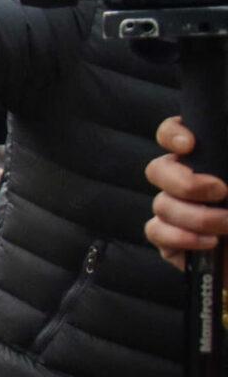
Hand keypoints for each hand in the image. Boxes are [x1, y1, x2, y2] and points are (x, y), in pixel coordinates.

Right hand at [147, 115, 227, 267]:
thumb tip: (220, 175)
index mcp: (205, 163)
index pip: (171, 134)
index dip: (171, 134)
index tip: (189, 144)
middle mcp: (184, 183)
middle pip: (157, 170)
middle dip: (184, 182)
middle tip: (220, 191)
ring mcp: (174, 212)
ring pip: (162, 205)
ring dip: (198, 217)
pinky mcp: (168, 241)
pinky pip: (156, 232)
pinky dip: (182, 237)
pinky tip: (210, 242)